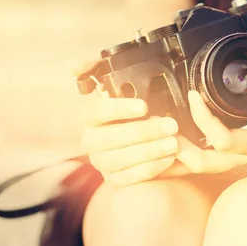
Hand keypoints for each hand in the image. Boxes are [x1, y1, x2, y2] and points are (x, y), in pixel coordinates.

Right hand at [75, 60, 180, 187]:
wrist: (142, 138)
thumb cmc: (131, 110)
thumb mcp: (121, 87)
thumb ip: (98, 70)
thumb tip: (73, 66)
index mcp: (89, 116)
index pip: (97, 111)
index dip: (119, 108)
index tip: (144, 106)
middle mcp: (90, 140)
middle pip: (110, 138)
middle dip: (143, 132)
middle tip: (170, 125)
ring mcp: (101, 162)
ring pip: (120, 159)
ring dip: (149, 151)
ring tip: (173, 142)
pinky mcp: (113, 179)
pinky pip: (129, 178)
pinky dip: (150, 169)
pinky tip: (168, 159)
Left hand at [174, 57, 246, 174]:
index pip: (227, 141)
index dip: (204, 121)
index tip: (195, 96)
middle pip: (207, 164)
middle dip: (180, 148)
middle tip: (164, 123)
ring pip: (208, 170)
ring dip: (183, 154)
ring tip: (166, 131)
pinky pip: (216, 165)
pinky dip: (196, 155)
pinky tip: (182, 142)